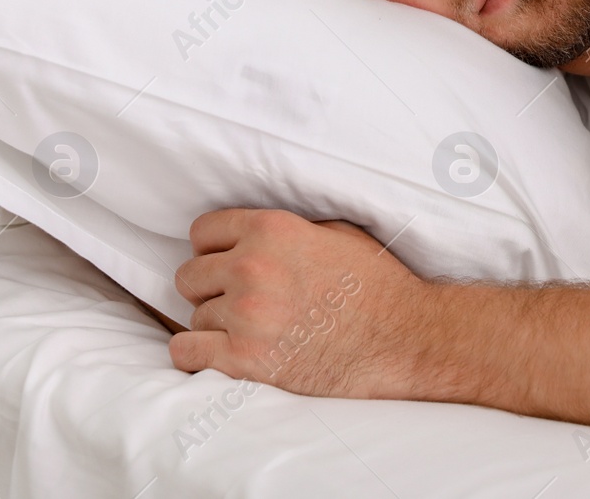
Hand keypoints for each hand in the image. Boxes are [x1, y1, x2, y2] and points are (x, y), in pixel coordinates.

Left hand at [169, 209, 445, 400]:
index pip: (203, 232)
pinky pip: (186, 352)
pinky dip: (197, 355)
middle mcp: (252, 267)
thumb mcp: (337, 233)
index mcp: (272, 229)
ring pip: (194, 317)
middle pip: (189, 276)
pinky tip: (219, 354)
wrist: (402, 338)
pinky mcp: (245, 359)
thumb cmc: (377, 285)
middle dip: (210, 289)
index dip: (214, 249)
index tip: (225, 264)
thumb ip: (287, 230)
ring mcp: (246, 314)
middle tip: (239, 302)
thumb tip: (252, 236)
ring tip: (252, 331)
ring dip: (216, 326)